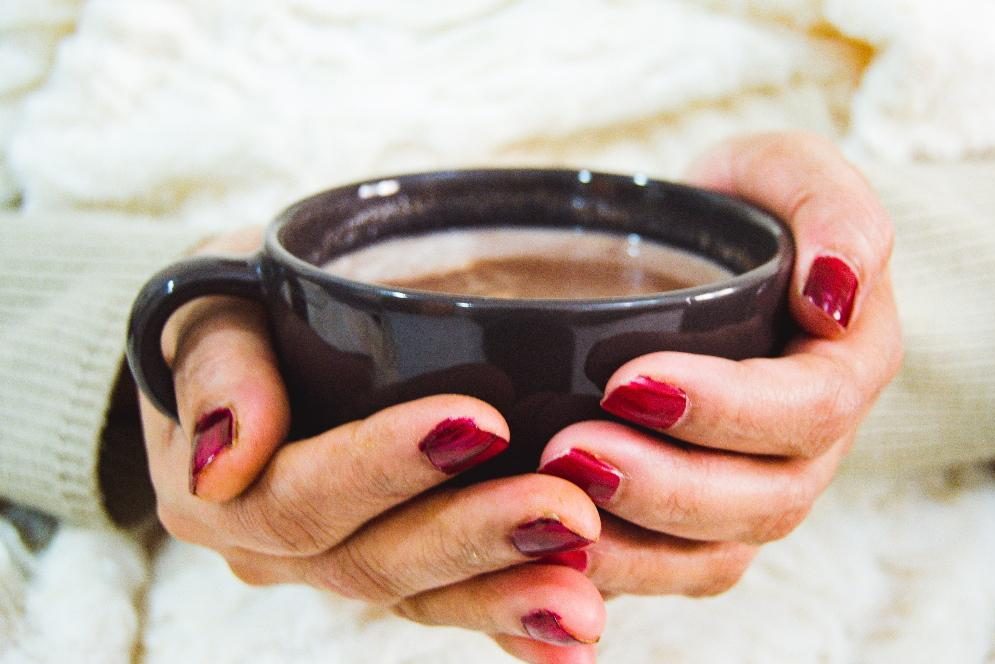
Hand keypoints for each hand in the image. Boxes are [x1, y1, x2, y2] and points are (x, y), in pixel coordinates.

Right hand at [139, 230, 605, 662]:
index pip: (302, 496)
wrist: (257, 348)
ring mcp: (344, 564)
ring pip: (427, 595)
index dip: (386, 468)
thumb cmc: (239, 317)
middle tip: (569, 513)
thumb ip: (212, 373)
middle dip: (476, 537)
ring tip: (587, 600)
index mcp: (225, 495)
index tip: (479, 425)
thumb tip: (224, 457)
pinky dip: (513, 625)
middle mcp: (282, 550)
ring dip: (509, 596)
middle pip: (377, 559)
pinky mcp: (402, 567)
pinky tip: (574, 641)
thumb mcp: (207, 315)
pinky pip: (456, 607)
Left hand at [532, 132, 902, 599]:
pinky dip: (615, 569)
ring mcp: (753, 487)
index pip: (809, 410)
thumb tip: (838, 295)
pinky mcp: (696, 518)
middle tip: (570, 451)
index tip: (626, 380)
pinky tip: (549, 549)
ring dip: (635, 542)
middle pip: (764, 501)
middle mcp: (808, 444)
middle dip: (667, 487)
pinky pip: (670, 570)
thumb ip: (834, 211)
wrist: (686, 250)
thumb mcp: (785, 173)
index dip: (726, 409)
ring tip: (552, 501)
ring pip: (716, 554)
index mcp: (844, 366)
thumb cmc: (738, 207)